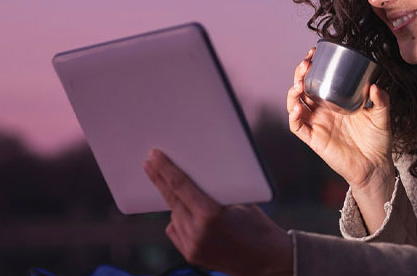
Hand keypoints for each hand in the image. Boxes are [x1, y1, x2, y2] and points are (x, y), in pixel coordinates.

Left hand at [143, 149, 291, 275]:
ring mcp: (192, 247)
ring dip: (176, 202)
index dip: (165, 169)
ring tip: (185, 193)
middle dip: (159, 180)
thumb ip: (214, 192)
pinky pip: (176, 230)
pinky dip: (180, 219)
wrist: (268, 261)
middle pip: (171, 199)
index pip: (180, 186)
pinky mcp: (191, 256)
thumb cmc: (259, 226)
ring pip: (174, 215)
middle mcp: (197, 232)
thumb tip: (193, 173)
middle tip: (149, 163)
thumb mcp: (240, 201)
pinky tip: (191, 216)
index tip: (153, 156)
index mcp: (211, 215)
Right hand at [285, 47, 395, 191]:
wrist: (375, 166)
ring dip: (293, 92)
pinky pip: (297, 127)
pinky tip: (298, 108)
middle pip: (303, 88)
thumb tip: (374, 86)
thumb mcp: (382, 116)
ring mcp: (317, 124)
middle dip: (300, 74)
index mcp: (335, 101)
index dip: (313, 66)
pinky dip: (293, 116)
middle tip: (306, 63)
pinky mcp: (314, 139)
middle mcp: (323, 111)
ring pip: (295, 105)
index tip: (315, 53)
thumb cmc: (377, 140)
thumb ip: (380, 100)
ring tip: (299, 83)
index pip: (319, 80)